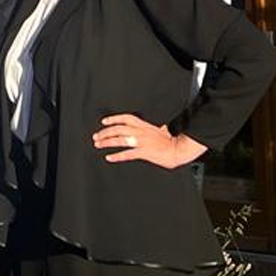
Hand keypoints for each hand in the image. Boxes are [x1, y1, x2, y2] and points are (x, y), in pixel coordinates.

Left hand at [92, 114, 207, 169]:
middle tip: (96, 136)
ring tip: (98, 145)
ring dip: (107, 142)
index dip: (113, 119)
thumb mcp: (161, 129)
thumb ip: (154, 128)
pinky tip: (109, 157)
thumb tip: (157, 127)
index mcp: (144, 126)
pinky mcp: (144, 152)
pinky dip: (117, 156)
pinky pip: (127, 154)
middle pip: (118, 129)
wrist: (179, 149)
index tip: (104, 122)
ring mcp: (142, 142)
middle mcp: (141, 132)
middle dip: (105, 132)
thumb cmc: (172, 141)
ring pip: (120, 140)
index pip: (126, 118)